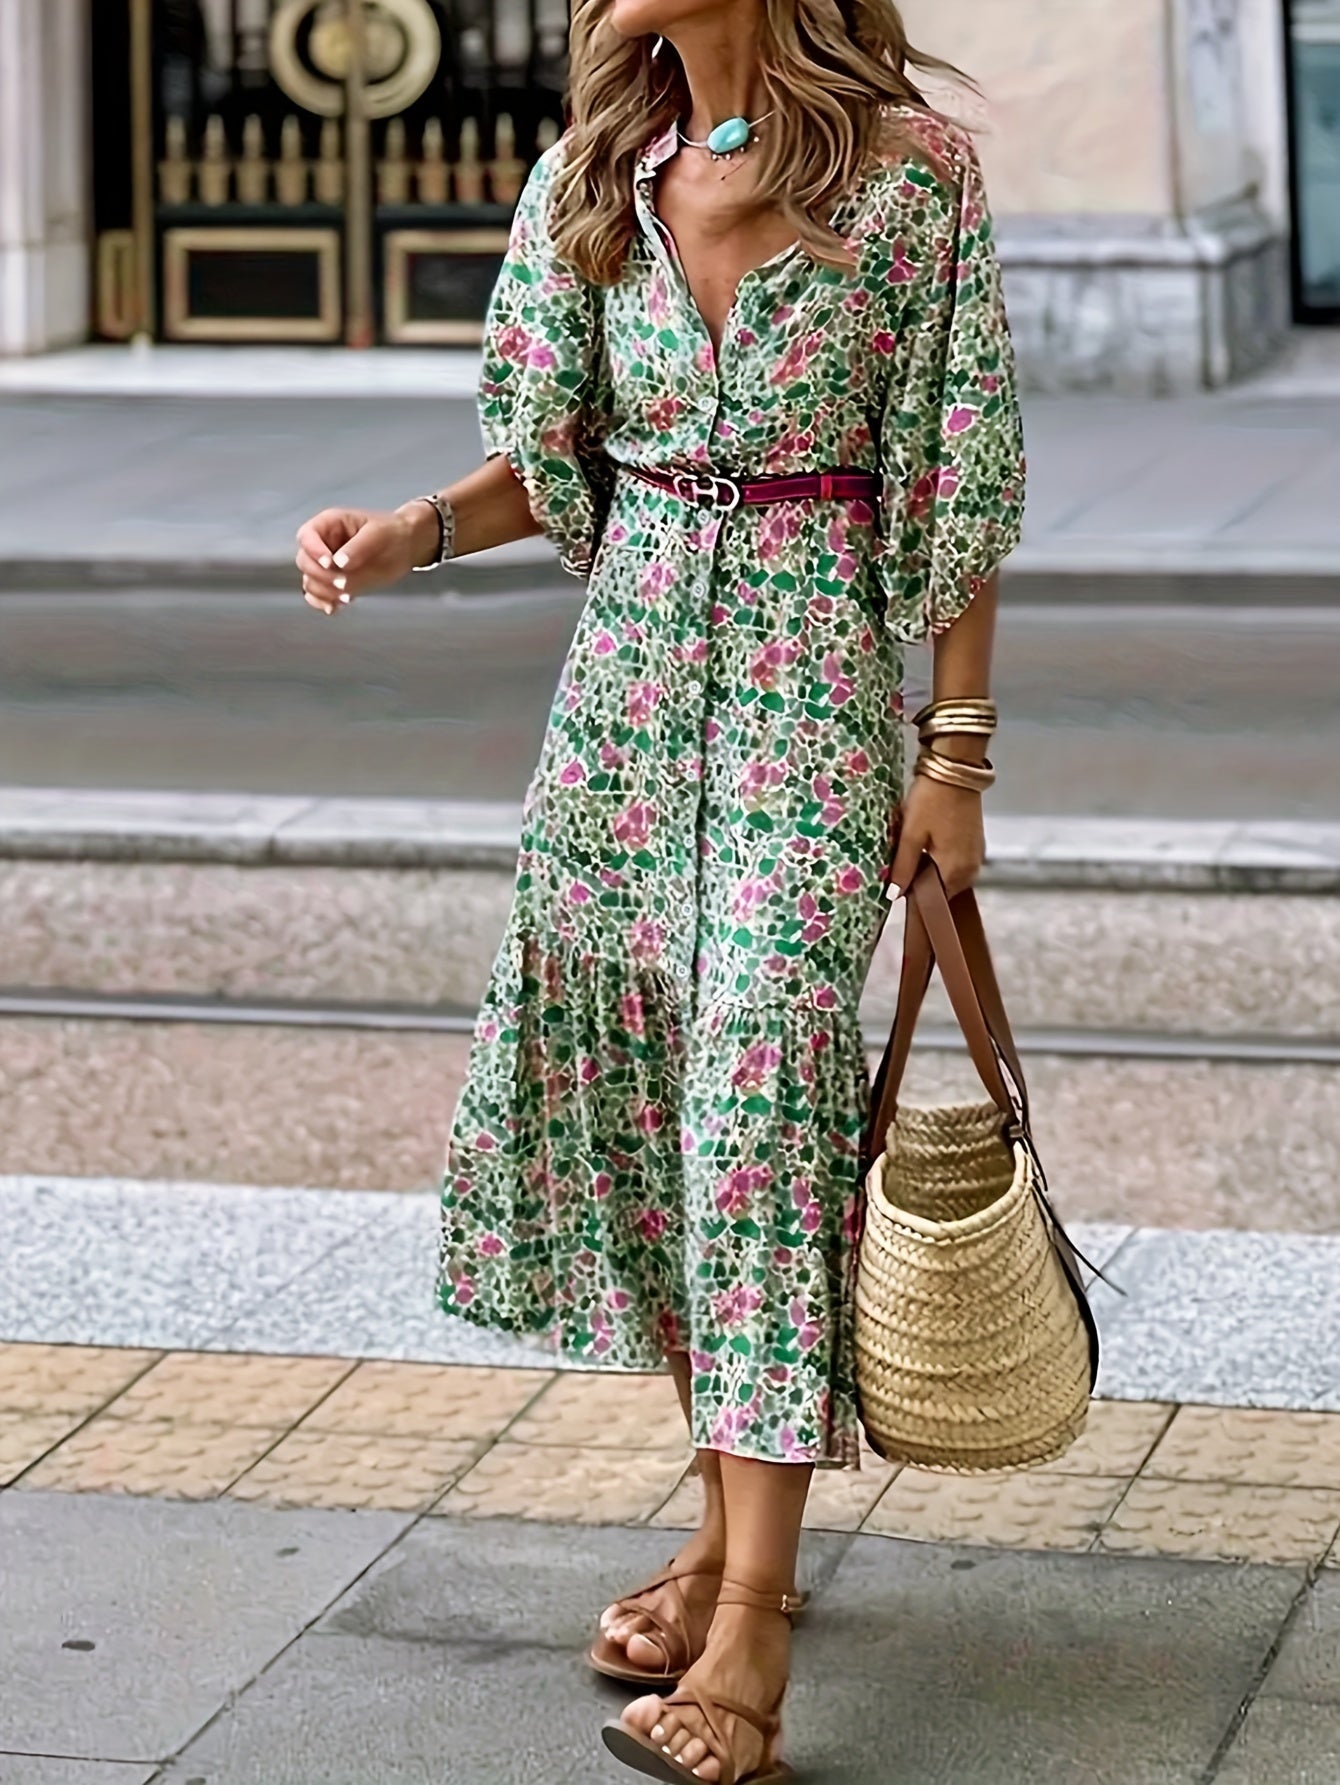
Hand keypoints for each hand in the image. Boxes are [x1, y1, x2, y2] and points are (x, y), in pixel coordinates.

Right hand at [293, 505, 429, 614]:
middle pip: (304, 562)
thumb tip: (339, 563)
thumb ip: (358, 547)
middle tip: (343, 583)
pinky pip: (318, 595)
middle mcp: (323, 544)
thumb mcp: (378, 534)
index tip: (330, 563)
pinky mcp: (334, 582)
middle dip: (321, 575)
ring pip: (310, 581)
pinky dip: (323, 602)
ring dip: (324, 592)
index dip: (314, 551)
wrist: (406, 547)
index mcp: (329, 524)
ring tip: (346, 596)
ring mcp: (327, 565)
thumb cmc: (392, 533)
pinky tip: (336, 606)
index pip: (307, 537)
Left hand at [887, 773, 985, 901]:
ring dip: (931, 873)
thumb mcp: (911, 834)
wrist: (955, 770)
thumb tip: (895, 895)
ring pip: (949, 877)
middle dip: (922, 885)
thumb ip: (904, 867)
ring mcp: (976, 857)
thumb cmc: (932, 800)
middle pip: (942, 891)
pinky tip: (927, 849)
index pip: (933, 902)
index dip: (914, 899)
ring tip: (912, 857)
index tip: (898, 892)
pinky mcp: (976, 845)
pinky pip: (956, 864)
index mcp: (954, 870)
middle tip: (900, 870)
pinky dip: (941, 862)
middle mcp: (970, 869)